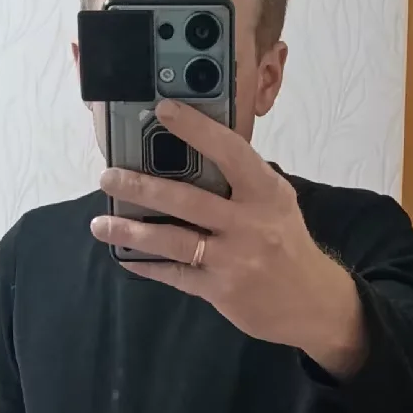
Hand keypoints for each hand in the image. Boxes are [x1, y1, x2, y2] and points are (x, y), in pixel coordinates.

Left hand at [91, 101, 367, 376]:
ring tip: (101, 224)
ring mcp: (234, 259)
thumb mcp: (277, 203)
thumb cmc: (287, 244)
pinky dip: (148, 265)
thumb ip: (244, 180)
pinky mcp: (221, 290)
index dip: (195, 129)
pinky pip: (176, 275)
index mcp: (266, 193)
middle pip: (186, 199)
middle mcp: (250, 224)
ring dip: (131, 232)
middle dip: (141, 187)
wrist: (311, 303)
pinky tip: (126, 257)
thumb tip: (195, 153)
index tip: (163, 110)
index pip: (230, 151)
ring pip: (173, 240)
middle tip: (109, 177)